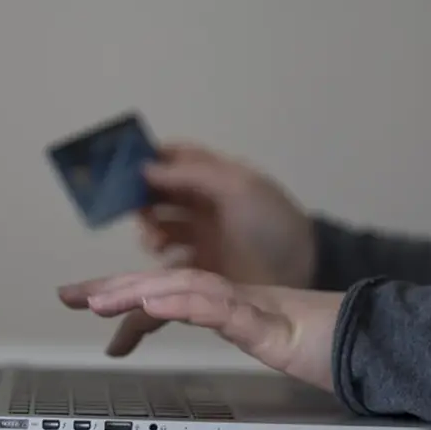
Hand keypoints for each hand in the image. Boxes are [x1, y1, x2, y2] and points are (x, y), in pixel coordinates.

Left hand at [58, 268, 342, 391]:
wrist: (375, 338)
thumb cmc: (324, 338)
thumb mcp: (266, 336)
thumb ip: (234, 323)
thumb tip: (201, 316)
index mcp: (226, 303)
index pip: (167, 294)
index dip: (124, 294)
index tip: (85, 300)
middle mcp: (232, 297)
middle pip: (165, 284)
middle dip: (111, 288)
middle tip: (66, 295)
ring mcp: (251, 307)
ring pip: (187, 289)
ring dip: (138, 291)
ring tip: (96, 299)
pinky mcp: (271, 322)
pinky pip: (223, 308)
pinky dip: (186, 301)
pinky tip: (155, 300)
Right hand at [100, 143, 316, 355]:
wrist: (307, 271)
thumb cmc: (272, 223)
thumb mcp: (238, 188)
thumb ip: (192, 174)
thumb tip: (145, 167)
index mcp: (213, 178)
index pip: (173, 159)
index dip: (148, 160)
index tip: (123, 171)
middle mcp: (202, 204)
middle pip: (158, 195)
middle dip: (143, 201)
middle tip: (142, 214)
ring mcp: (201, 238)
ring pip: (159, 228)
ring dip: (150, 232)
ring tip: (157, 243)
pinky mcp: (201, 269)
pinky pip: (169, 263)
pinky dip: (161, 263)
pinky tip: (165, 266)